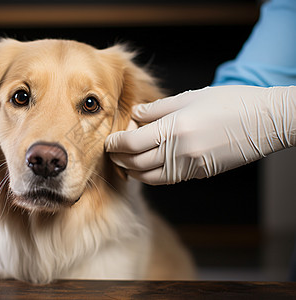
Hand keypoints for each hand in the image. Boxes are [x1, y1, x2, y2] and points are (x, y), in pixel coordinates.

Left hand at [105, 85, 295, 184]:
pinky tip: (146, 166)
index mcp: (174, 128)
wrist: (264, 122)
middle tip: (112, 150)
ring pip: (148, 177)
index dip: (115, 143)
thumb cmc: (229, 103)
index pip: (131, 143)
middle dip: (118, 158)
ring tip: (125, 160)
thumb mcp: (189, 98)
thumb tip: (135, 114)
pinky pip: (166, 179)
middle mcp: (179, 151)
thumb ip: (157, 109)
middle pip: (135, 163)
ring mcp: (189, 166)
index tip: (108, 139)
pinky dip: (150, 175)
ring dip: (131, 170)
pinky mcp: (198, 174)